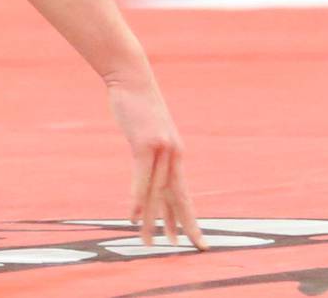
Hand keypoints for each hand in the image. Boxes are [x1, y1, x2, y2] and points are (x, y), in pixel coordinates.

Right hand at [105, 77, 205, 250]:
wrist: (131, 77)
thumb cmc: (137, 102)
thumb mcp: (147, 130)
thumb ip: (150, 151)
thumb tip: (146, 166)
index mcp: (175, 153)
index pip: (184, 192)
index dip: (188, 217)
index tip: (196, 239)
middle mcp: (173, 154)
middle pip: (177, 197)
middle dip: (182, 226)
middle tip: (186, 249)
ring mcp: (160, 149)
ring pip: (158, 193)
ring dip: (153, 221)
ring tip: (150, 243)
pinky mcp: (144, 144)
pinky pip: (141, 178)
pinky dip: (138, 199)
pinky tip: (135, 217)